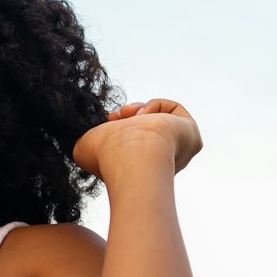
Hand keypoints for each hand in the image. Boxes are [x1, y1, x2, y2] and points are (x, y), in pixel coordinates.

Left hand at [72, 98, 202, 184]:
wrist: (130, 159)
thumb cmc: (107, 158)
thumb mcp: (87, 148)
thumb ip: (87, 142)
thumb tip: (86, 140)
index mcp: (140, 171)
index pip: (134, 143)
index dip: (120, 127)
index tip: (108, 119)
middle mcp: (161, 164)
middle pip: (149, 129)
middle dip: (132, 118)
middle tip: (118, 115)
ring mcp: (178, 152)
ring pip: (162, 119)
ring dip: (142, 111)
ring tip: (129, 115)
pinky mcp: (191, 137)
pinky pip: (176, 111)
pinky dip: (158, 106)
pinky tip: (144, 115)